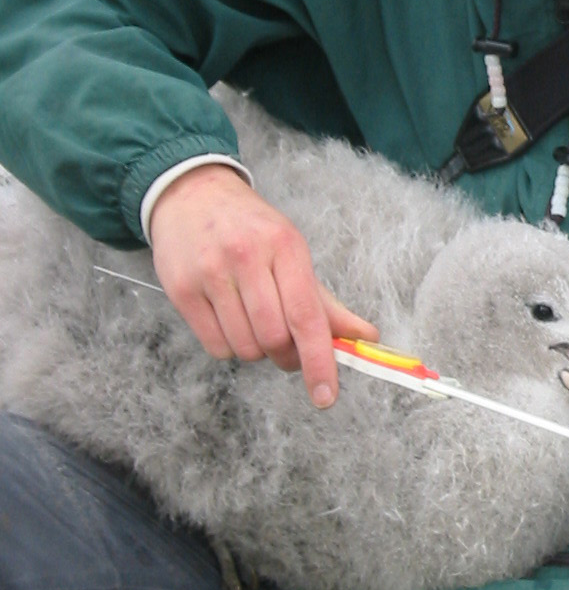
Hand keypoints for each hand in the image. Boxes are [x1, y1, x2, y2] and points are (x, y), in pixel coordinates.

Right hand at [148, 164, 378, 407]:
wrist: (192, 195)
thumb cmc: (250, 228)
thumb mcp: (292, 251)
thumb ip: (326, 301)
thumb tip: (366, 337)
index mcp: (285, 246)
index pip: (307, 316)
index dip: (319, 361)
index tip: (326, 395)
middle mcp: (247, 257)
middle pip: (274, 339)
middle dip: (286, 356)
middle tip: (286, 345)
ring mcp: (210, 273)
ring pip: (245, 348)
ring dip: (256, 350)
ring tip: (253, 320)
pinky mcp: (181, 289)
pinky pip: (215, 347)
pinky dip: (229, 346)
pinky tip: (229, 318)